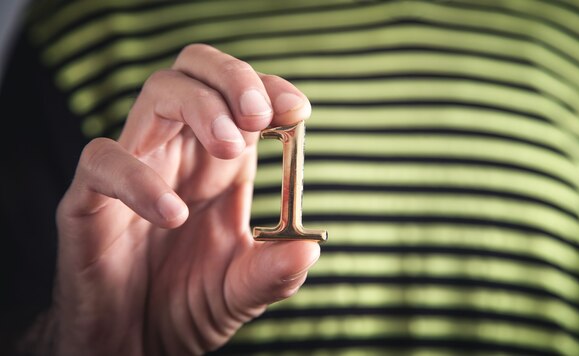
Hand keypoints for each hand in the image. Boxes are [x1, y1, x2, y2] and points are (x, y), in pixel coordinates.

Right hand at [50, 44, 318, 354]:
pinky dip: (139, 177)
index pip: (240, 97)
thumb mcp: (242, 293)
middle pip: (196, 71)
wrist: (132, 346)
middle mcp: (179, 156)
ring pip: (156, 94)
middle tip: (260, 115)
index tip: (296, 111)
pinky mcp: (90, 200)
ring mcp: (135, 171)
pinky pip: (103, 161)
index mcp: (220, 166)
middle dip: (233, 78)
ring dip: (199, 106)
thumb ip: (273, 273)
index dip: (268, 89)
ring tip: (230, 148)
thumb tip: (311, 249)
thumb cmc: (187, 309)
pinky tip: (173, 213)